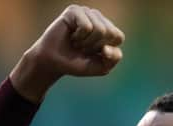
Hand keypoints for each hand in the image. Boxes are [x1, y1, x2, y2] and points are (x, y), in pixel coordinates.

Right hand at [10, 4, 124, 102]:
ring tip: (77, 42)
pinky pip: (87, 27)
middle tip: (83, 48)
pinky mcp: (74, 10)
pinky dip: (79, 37)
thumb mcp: (101, 67)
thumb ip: (113, 59)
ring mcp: (86, 12)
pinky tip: (71, 36)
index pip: (118, 37)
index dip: (107, 51)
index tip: (93, 54)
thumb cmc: (77, 63)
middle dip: (96, 46)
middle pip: (110, 33)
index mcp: (107, 29)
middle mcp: (98, 17)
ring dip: (86, 43)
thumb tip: (108, 47)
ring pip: (100, 30)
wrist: (53, 63)